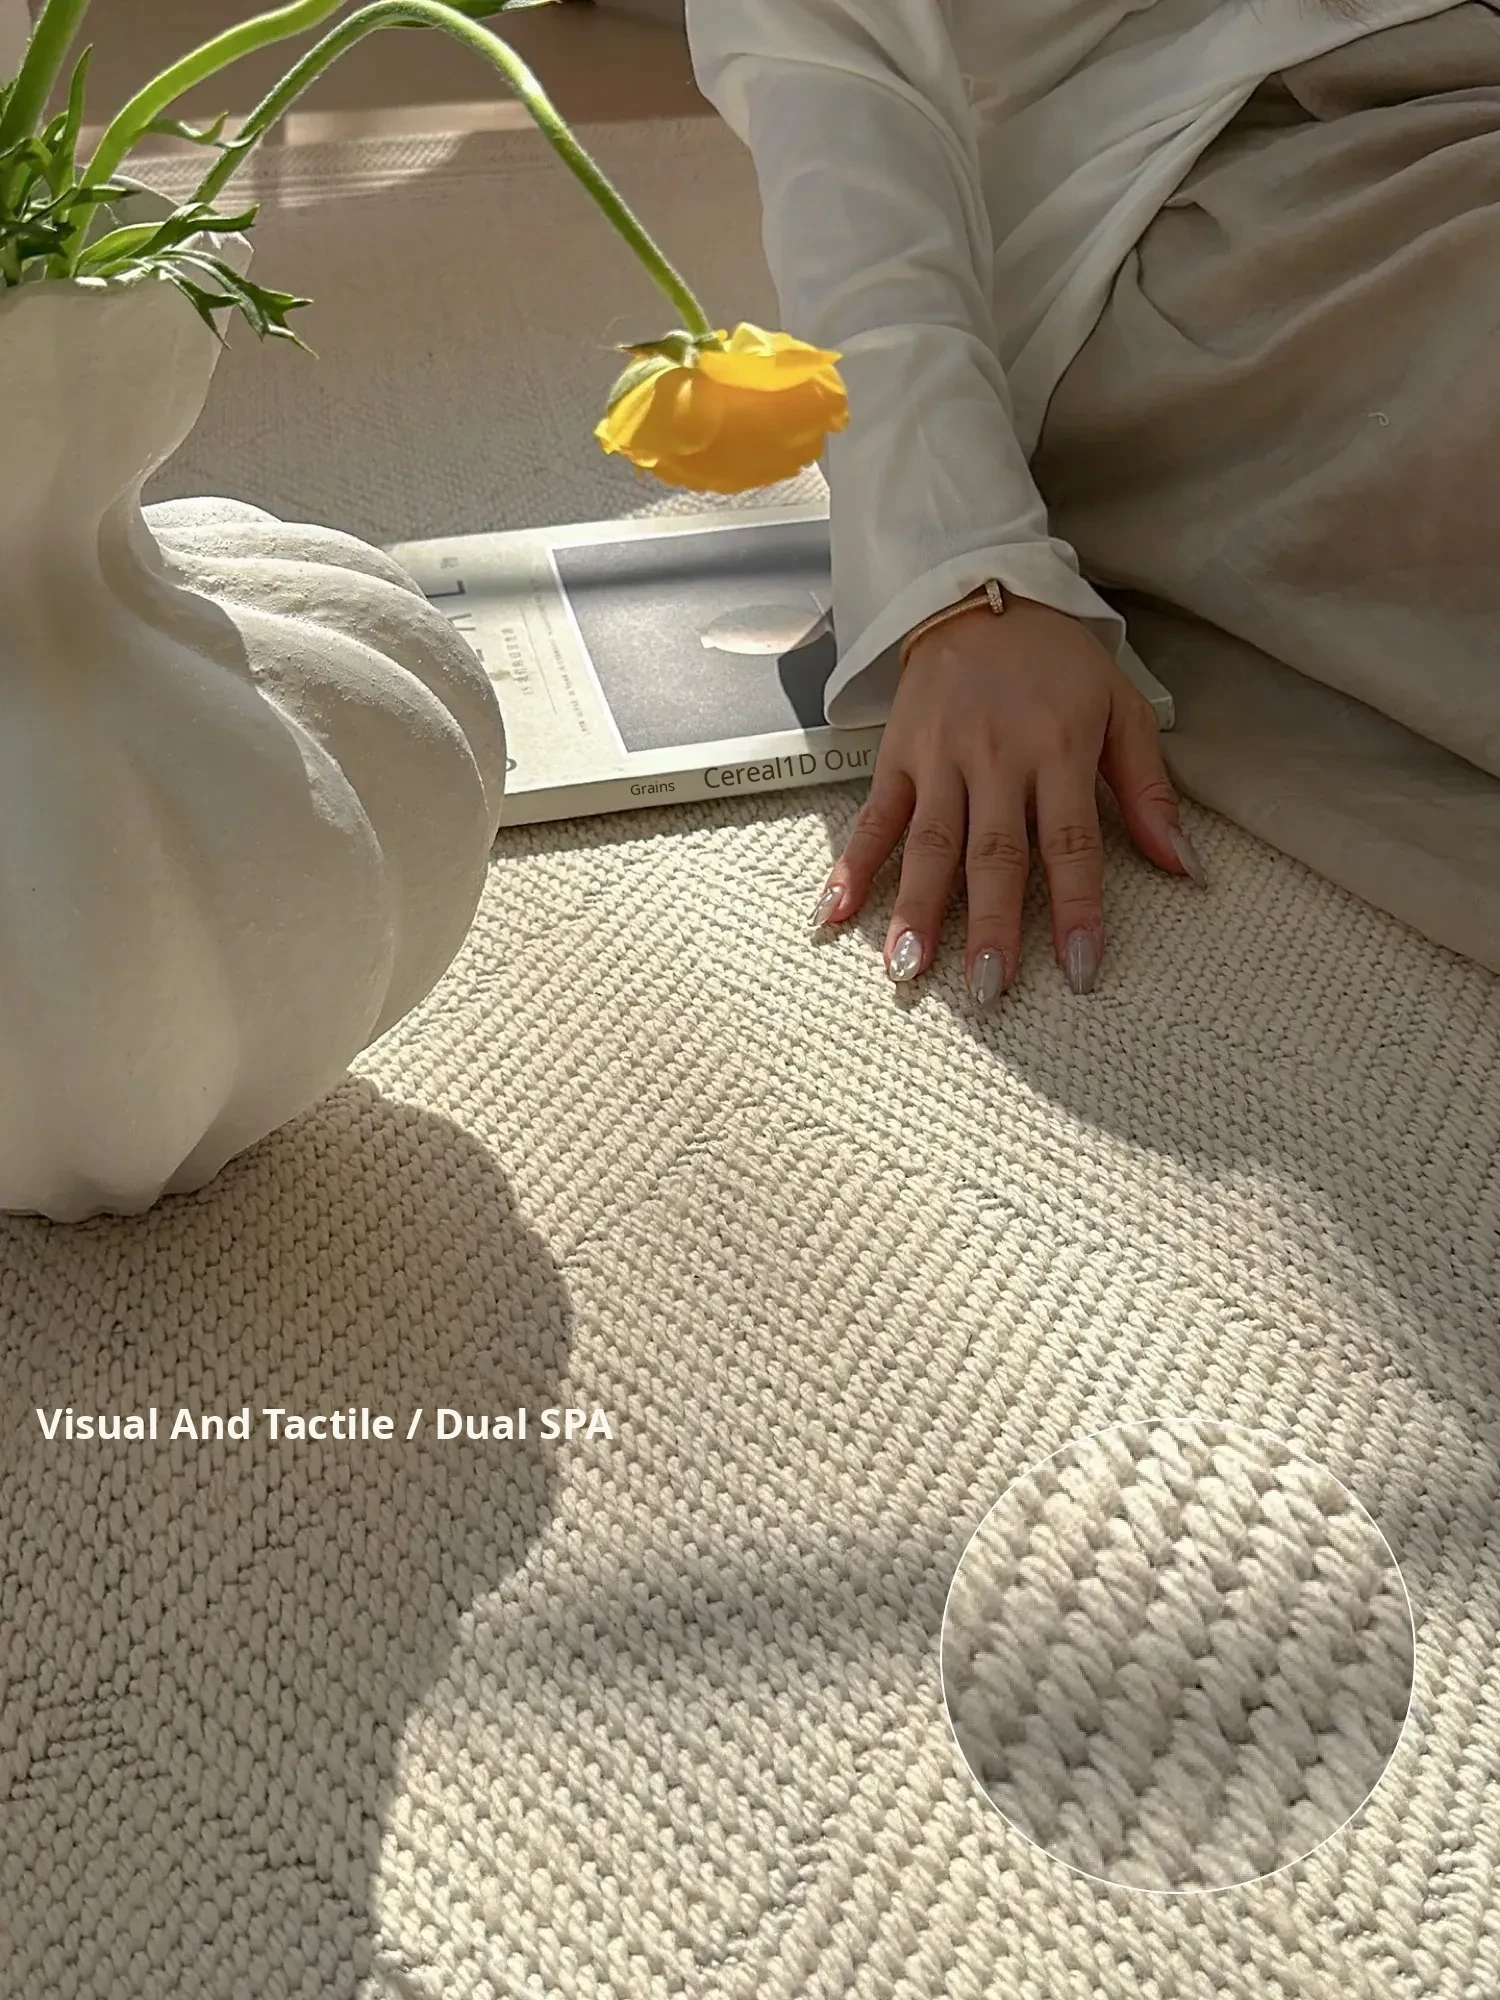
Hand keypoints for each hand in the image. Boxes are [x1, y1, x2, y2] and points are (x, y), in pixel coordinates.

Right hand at [809, 594, 1206, 999]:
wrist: (978, 589)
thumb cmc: (1056, 659)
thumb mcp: (1120, 708)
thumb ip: (1147, 791)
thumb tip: (1184, 867)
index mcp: (1059, 749)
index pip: (1071, 843)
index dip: (1075, 908)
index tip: (1078, 969)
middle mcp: (996, 758)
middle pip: (993, 854)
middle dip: (989, 926)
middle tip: (986, 991)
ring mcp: (940, 758)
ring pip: (929, 844)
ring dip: (917, 910)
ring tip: (909, 970)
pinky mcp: (896, 755)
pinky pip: (874, 817)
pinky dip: (851, 866)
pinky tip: (833, 915)